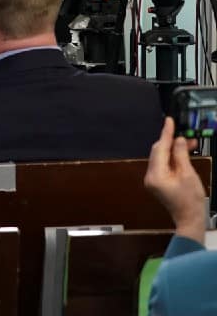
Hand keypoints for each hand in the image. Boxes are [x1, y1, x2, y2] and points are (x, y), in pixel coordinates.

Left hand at [144, 117, 209, 243]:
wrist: (189, 218)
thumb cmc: (190, 200)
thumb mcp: (188, 174)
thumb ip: (181, 155)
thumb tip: (178, 140)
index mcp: (156, 175)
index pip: (160, 148)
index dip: (166, 133)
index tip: (169, 120)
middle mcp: (150, 176)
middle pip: (158, 152)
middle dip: (171, 142)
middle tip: (186, 135)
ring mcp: (152, 179)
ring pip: (161, 157)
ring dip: (173, 150)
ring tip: (189, 144)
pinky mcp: (157, 182)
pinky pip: (163, 165)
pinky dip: (172, 158)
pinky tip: (182, 154)